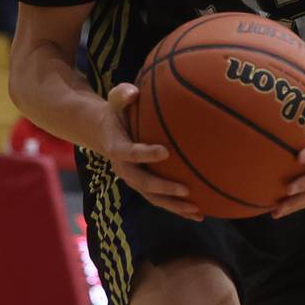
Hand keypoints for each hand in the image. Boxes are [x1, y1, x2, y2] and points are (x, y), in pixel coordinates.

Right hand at [100, 83, 200, 220]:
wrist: (105, 132)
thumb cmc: (117, 111)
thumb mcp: (116, 99)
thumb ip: (123, 94)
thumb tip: (133, 92)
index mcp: (117, 147)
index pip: (129, 153)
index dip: (145, 154)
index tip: (165, 151)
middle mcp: (124, 168)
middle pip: (142, 183)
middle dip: (163, 188)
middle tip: (185, 188)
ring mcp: (134, 179)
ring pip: (153, 197)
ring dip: (174, 205)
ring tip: (196, 210)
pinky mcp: (144, 185)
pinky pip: (161, 199)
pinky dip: (178, 207)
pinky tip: (200, 212)